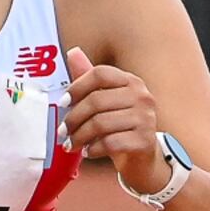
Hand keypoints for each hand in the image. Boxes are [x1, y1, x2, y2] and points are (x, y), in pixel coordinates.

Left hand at [65, 45, 165, 185]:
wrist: (143, 158)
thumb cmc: (120, 126)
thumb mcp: (105, 101)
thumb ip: (89, 78)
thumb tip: (73, 52)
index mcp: (131, 82)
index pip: (100, 74)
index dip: (77, 87)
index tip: (63, 103)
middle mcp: (142, 97)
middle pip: (96, 100)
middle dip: (73, 119)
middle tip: (63, 132)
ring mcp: (146, 119)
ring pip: (101, 123)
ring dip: (80, 137)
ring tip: (72, 144)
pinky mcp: (145, 141)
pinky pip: (110, 143)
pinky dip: (93, 149)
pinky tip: (88, 152)